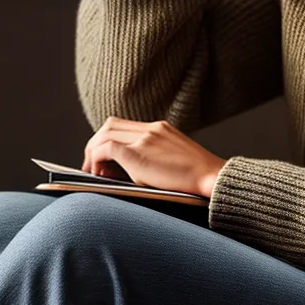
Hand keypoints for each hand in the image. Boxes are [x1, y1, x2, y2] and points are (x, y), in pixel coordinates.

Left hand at [81, 118, 226, 198]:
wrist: (213, 179)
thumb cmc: (197, 179)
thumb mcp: (173, 162)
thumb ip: (149, 159)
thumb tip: (117, 170)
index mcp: (160, 128)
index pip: (123, 125)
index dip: (107, 138)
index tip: (103, 157)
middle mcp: (151, 129)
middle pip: (110, 126)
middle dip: (95, 143)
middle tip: (91, 165)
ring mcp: (144, 138)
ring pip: (104, 134)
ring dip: (92, 151)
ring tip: (91, 171)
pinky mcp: (138, 153)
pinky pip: (106, 148)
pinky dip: (96, 159)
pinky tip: (97, 174)